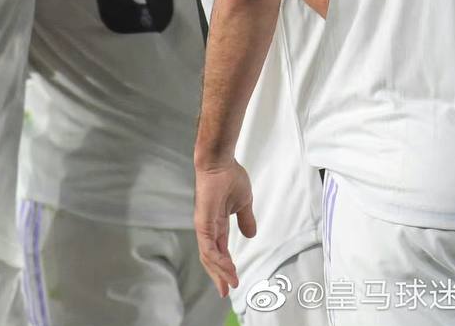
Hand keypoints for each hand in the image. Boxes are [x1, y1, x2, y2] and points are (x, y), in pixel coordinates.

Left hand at [194, 160, 255, 297]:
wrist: (220, 162)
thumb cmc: (230, 177)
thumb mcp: (244, 203)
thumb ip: (246, 220)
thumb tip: (251, 235)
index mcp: (217, 224)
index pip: (220, 251)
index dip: (226, 266)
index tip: (234, 280)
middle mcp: (208, 228)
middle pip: (212, 259)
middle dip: (219, 276)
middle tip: (227, 291)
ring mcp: (204, 226)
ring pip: (209, 256)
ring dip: (220, 271)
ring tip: (231, 282)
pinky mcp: (203, 223)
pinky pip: (209, 247)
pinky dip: (218, 260)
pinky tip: (227, 267)